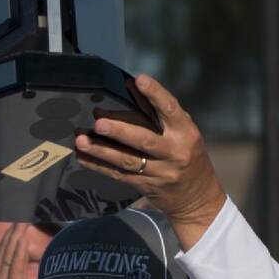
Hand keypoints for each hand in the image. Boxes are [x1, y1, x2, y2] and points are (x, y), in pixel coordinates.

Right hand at [0, 224, 37, 278]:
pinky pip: (14, 265)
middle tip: (22, 213)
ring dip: (15, 236)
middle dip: (13, 231)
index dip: (9, 235)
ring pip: (8, 253)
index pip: (2, 251)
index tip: (18, 221)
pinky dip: (18, 250)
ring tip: (22, 221)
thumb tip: (25, 263)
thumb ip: (19, 276)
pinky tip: (22, 238)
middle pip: (4, 248)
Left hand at [74, 75, 226, 244]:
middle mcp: (174, 153)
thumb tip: (130, 87)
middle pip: (144, 140)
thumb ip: (161, 115)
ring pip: (127, 160)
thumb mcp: (184, 133)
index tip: (139, 80)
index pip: (170, 109)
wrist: (197, 198)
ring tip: (81, 140)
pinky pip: (119, 175)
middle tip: (98, 122)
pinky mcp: (146, 186)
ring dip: (102, 150)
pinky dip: (99, 166)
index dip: (155, 94)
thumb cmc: (187, 155)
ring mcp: (161, 172)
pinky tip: (83, 157)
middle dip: (120, 131)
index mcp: (186, 133)